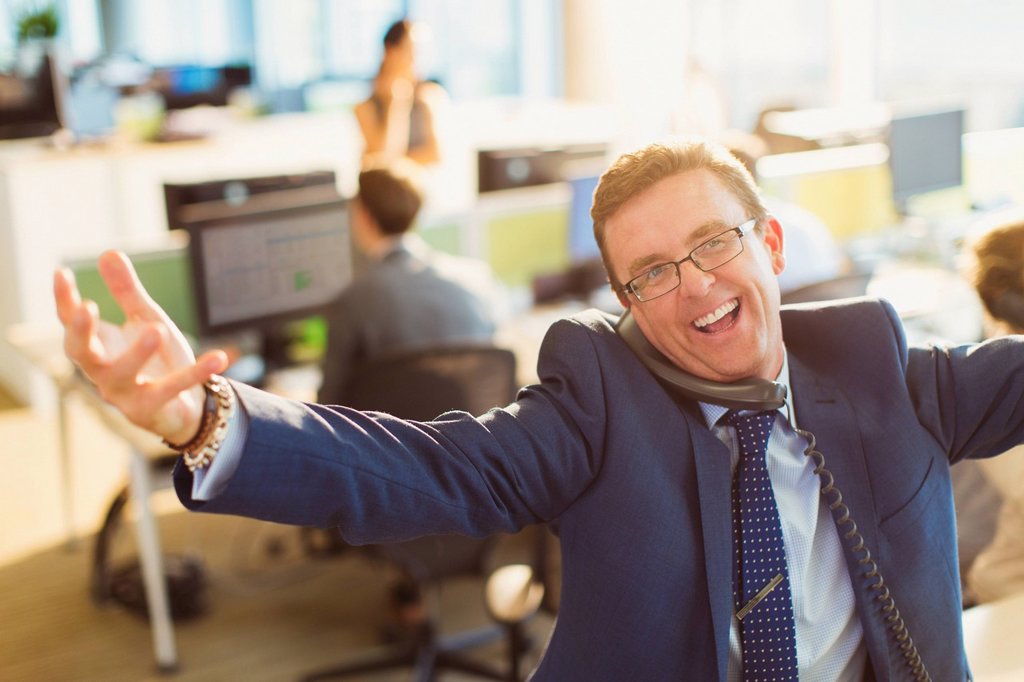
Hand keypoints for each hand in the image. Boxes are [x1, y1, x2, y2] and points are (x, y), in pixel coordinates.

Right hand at [53, 250, 228, 443]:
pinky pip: (173, 389)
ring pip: (121, 375)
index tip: (61, 272)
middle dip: (81, 332)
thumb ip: (127, 292)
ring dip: (136, 353)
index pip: (71, 324)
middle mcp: (102, 372)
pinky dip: (196, 373)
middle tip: (87, 308)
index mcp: (98, 347)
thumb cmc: (158, 358)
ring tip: (157, 330)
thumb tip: (108, 253)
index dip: (64, 300)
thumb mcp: (146, 319)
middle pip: (81, 354)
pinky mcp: (152, 409)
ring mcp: (124, 393)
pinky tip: (219, 357)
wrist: (184, 405)